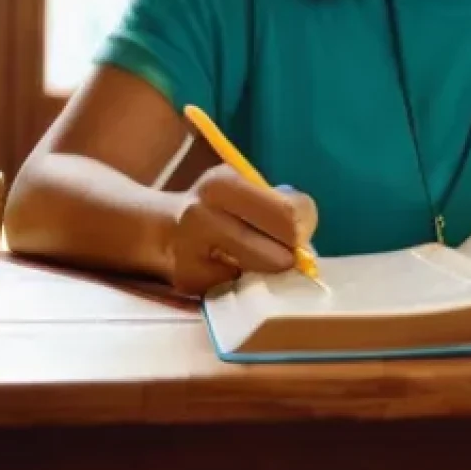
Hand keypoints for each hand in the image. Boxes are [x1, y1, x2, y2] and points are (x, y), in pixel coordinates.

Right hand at [163, 165, 318, 295]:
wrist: (163, 229)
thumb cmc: (220, 209)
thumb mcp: (244, 192)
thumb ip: (277, 209)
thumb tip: (307, 250)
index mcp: (222, 183)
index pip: (288, 211)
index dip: (303, 226)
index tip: (299, 233)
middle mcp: (201, 212)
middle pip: (277, 243)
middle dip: (290, 253)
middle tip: (287, 255)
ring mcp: (189, 248)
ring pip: (258, 269)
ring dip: (268, 270)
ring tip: (260, 261)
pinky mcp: (187, 279)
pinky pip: (235, 287)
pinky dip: (241, 283)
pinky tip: (230, 271)